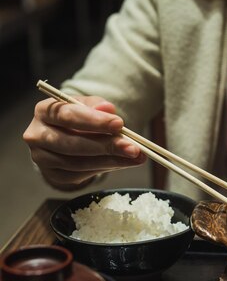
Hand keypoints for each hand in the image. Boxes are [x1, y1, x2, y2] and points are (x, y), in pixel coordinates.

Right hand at [23, 96, 145, 188]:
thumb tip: (108, 109)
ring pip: (79, 162)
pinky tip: (122, 163)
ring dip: (111, 160)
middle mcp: (37, 135)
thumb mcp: (87, 106)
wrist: (64, 136)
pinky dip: (105, 168)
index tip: (119, 124)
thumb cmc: (78, 117)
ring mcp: (43, 158)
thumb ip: (97, 106)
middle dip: (106, 146)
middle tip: (133, 148)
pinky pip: (82, 174)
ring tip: (135, 157)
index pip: (68, 115)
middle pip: (73, 143)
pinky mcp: (54, 175)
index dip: (94, 121)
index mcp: (43, 111)